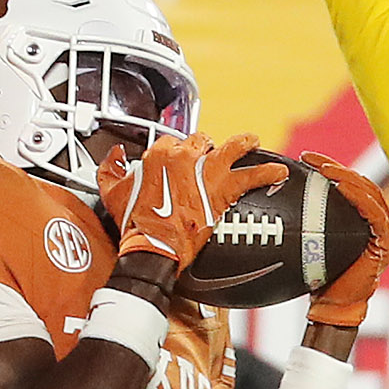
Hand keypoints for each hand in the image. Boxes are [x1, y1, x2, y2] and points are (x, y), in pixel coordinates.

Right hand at [103, 131, 285, 269]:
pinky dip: (266, 173)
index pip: (175, 142)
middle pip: (203, 142)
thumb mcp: (112, 192)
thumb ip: (109, 169)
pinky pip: (250, 176)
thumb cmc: (134, 223)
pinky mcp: (221, 189)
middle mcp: (183, 156)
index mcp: (158, 154)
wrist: (152, 246)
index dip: (182, 152)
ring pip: (231, 148)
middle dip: (209, 150)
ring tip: (253, 143)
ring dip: (244, 144)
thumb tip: (115, 156)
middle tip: (214, 161)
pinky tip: (278, 173)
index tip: (185, 161)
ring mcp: (204, 171)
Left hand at [300, 151, 388, 330]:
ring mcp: (387, 233)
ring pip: (369, 193)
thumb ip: (309, 219)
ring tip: (322, 168)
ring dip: (346, 176)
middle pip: (361, 183)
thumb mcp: (313, 240)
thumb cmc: (322, 277)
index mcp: (367, 219)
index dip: (331, 166)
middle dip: (335, 166)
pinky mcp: (386, 243)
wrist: (333, 307)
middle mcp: (382, 223)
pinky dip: (358, 197)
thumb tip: (278, 200)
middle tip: (309, 158)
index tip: (305, 158)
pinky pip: (374, 214)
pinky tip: (339, 186)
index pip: (352, 184)